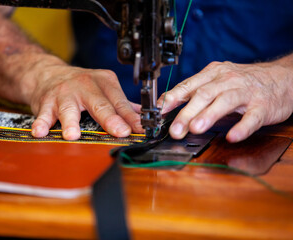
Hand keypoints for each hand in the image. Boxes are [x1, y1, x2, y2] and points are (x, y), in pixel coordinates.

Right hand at [19, 55, 142, 139]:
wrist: (48, 73)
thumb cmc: (80, 85)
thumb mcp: (103, 88)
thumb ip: (121, 104)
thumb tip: (142, 117)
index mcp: (104, 83)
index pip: (120, 103)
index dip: (132, 117)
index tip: (141, 129)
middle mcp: (85, 86)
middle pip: (99, 104)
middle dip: (110, 119)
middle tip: (119, 131)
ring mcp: (64, 93)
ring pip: (69, 109)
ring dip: (71, 122)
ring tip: (73, 135)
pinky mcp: (46, 102)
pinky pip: (43, 114)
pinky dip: (42, 123)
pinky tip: (40, 132)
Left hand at [157, 59, 292, 141]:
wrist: (282, 77)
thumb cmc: (243, 81)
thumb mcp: (217, 80)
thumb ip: (194, 91)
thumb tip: (166, 104)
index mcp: (213, 74)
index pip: (188, 85)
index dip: (172, 98)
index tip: (158, 111)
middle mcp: (228, 80)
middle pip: (204, 94)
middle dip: (187, 112)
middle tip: (175, 130)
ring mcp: (246, 93)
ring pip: (225, 102)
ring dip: (209, 115)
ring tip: (195, 129)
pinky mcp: (263, 106)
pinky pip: (252, 117)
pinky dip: (242, 127)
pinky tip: (233, 137)